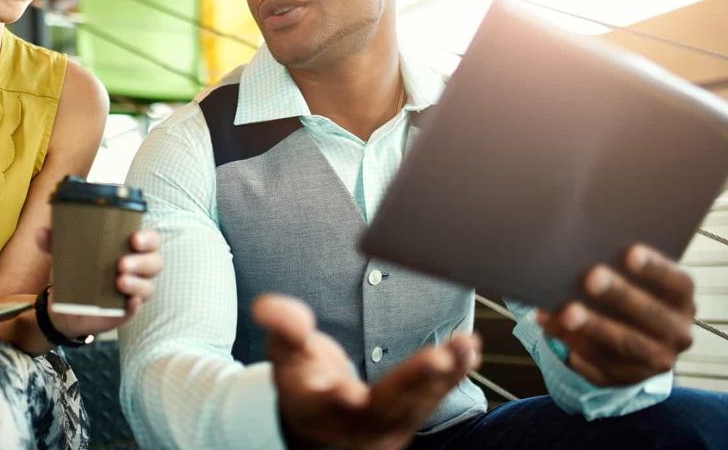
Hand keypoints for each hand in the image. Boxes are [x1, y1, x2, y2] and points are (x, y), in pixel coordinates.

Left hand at [35, 227, 162, 337]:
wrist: (65, 305)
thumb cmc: (75, 270)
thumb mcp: (65, 253)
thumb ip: (54, 241)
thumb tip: (42, 232)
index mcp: (128, 248)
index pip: (150, 240)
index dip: (149, 238)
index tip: (134, 238)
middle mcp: (137, 269)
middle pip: (155, 262)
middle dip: (142, 262)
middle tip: (122, 264)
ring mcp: (133, 290)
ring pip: (148, 286)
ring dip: (137, 283)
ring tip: (119, 281)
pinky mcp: (126, 310)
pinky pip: (137, 308)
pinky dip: (134, 304)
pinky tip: (128, 302)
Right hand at [253, 294, 479, 449]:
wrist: (319, 419)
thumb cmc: (301, 378)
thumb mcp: (284, 352)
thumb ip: (282, 328)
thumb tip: (265, 306)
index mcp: (313, 409)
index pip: (325, 406)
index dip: (337, 400)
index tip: (349, 391)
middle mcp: (351, 426)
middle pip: (383, 408)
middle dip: (412, 384)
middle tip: (438, 360)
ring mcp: (384, 428)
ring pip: (416, 405)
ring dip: (443, 376)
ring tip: (463, 346)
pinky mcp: (409, 420)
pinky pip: (433, 400)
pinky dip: (453, 376)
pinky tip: (469, 351)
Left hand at [537, 243, 694, 386]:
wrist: (634, 345)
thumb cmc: (628, 295)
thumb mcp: (635, 283)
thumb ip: (618, 267)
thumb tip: (579, 250)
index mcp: (681, 301)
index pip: (677, 283)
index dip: (655, 268)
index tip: (630, 252)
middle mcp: (676, 333)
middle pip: (652, 315)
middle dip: (621, 296)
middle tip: (592, 277)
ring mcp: (654, 360)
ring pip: (624, 343)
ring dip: (594, 326)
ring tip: (566, 311)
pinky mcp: (625, 377)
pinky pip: (598, 360)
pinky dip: (571, 341)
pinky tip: (549, 323)